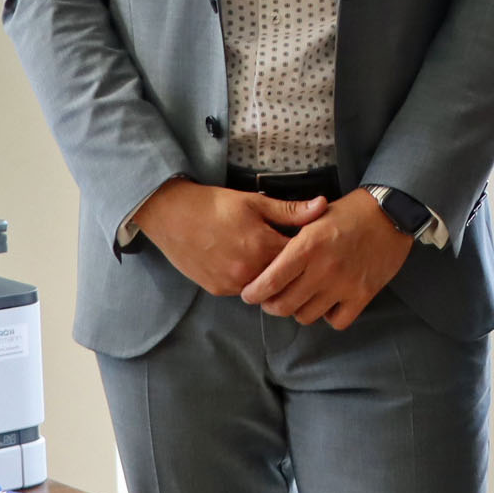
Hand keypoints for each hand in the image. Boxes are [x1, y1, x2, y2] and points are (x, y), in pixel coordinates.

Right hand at [134, 178, 326, 296]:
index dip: (308, 251)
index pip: (300, 258)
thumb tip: (323, 206)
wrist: (170, 215)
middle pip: (284, 278)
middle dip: (292, 268)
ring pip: (264, 287)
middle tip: (294, 256)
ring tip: (269, 259)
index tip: (312, 243)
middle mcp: (249, 271)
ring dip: (271, 277)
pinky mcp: (218, 290)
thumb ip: (290, 211)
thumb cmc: (213, 204)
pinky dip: (250, 280)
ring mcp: (232, 284)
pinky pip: (243, 289)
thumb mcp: (254, 202)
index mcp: (262, 247)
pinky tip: (247, 264)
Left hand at [241, 189, 414, 329]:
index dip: (254, 293)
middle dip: (272, 305)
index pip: (270, 281)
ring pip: (307, 316)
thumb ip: (292, 243)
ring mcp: (344, 285)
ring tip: (301, 298)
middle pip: (284, 305)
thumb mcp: (314, 218)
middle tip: (272, 299)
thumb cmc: (349, 212)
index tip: (249, 295)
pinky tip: (328, 302)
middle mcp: (323, 269)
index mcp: (307, 246)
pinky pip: (336, 321)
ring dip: (300, 310)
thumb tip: (266, 264)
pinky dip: (329, 316)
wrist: (390, 213)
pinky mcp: (363, 295)